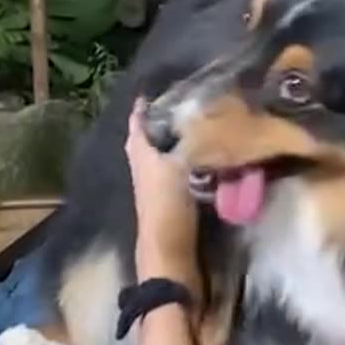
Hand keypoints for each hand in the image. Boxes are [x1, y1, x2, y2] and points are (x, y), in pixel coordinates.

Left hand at [125, 99, 198, 281]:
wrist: (170, 258)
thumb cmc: (169, 207)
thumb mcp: (178, 167)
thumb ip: (189, 142)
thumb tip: (202, 116)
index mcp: (140, 156)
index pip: (137, 123)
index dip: (144, 106)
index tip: (160, 87)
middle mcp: (144, 170)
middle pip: (149, 140)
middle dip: (163, 122)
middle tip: (187, 104)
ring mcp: (156, 190)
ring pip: (164, 157)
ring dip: (177, 143)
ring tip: (201, 125)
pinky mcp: (171, 206)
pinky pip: (179, 175)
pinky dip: (189, 163)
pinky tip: (207, 159)